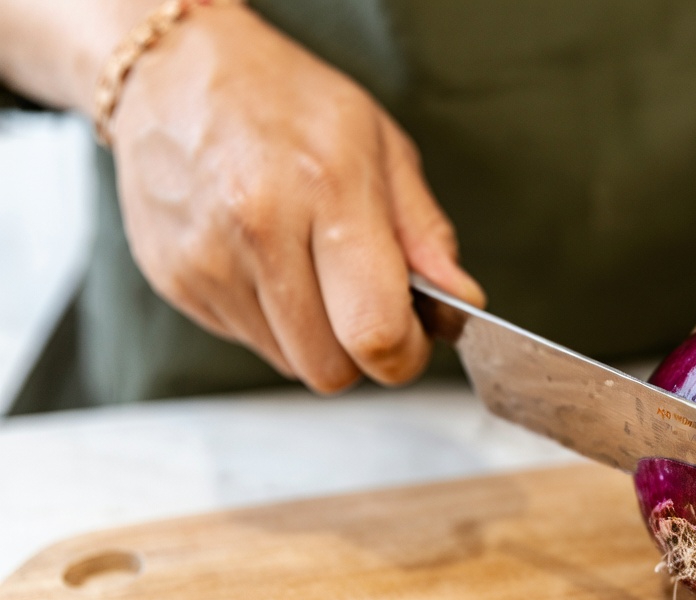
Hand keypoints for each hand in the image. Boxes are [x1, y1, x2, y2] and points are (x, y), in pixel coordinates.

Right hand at [110, 4, 483, 391]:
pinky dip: (270, 319)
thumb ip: (424, 233)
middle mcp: (258, 229)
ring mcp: (206, 260)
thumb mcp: (380, 146)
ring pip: (288, 362)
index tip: (415, 333)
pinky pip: (246, 341)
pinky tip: (267, 262)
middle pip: (330, 368)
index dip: (407, 353)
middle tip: (366, 300)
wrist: (172, 70)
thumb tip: (459, 300)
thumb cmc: (285, 101)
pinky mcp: (173, 280)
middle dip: (362, 351)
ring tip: (311, 267)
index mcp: (327, 189)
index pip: (375, 331)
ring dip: (314, 336)